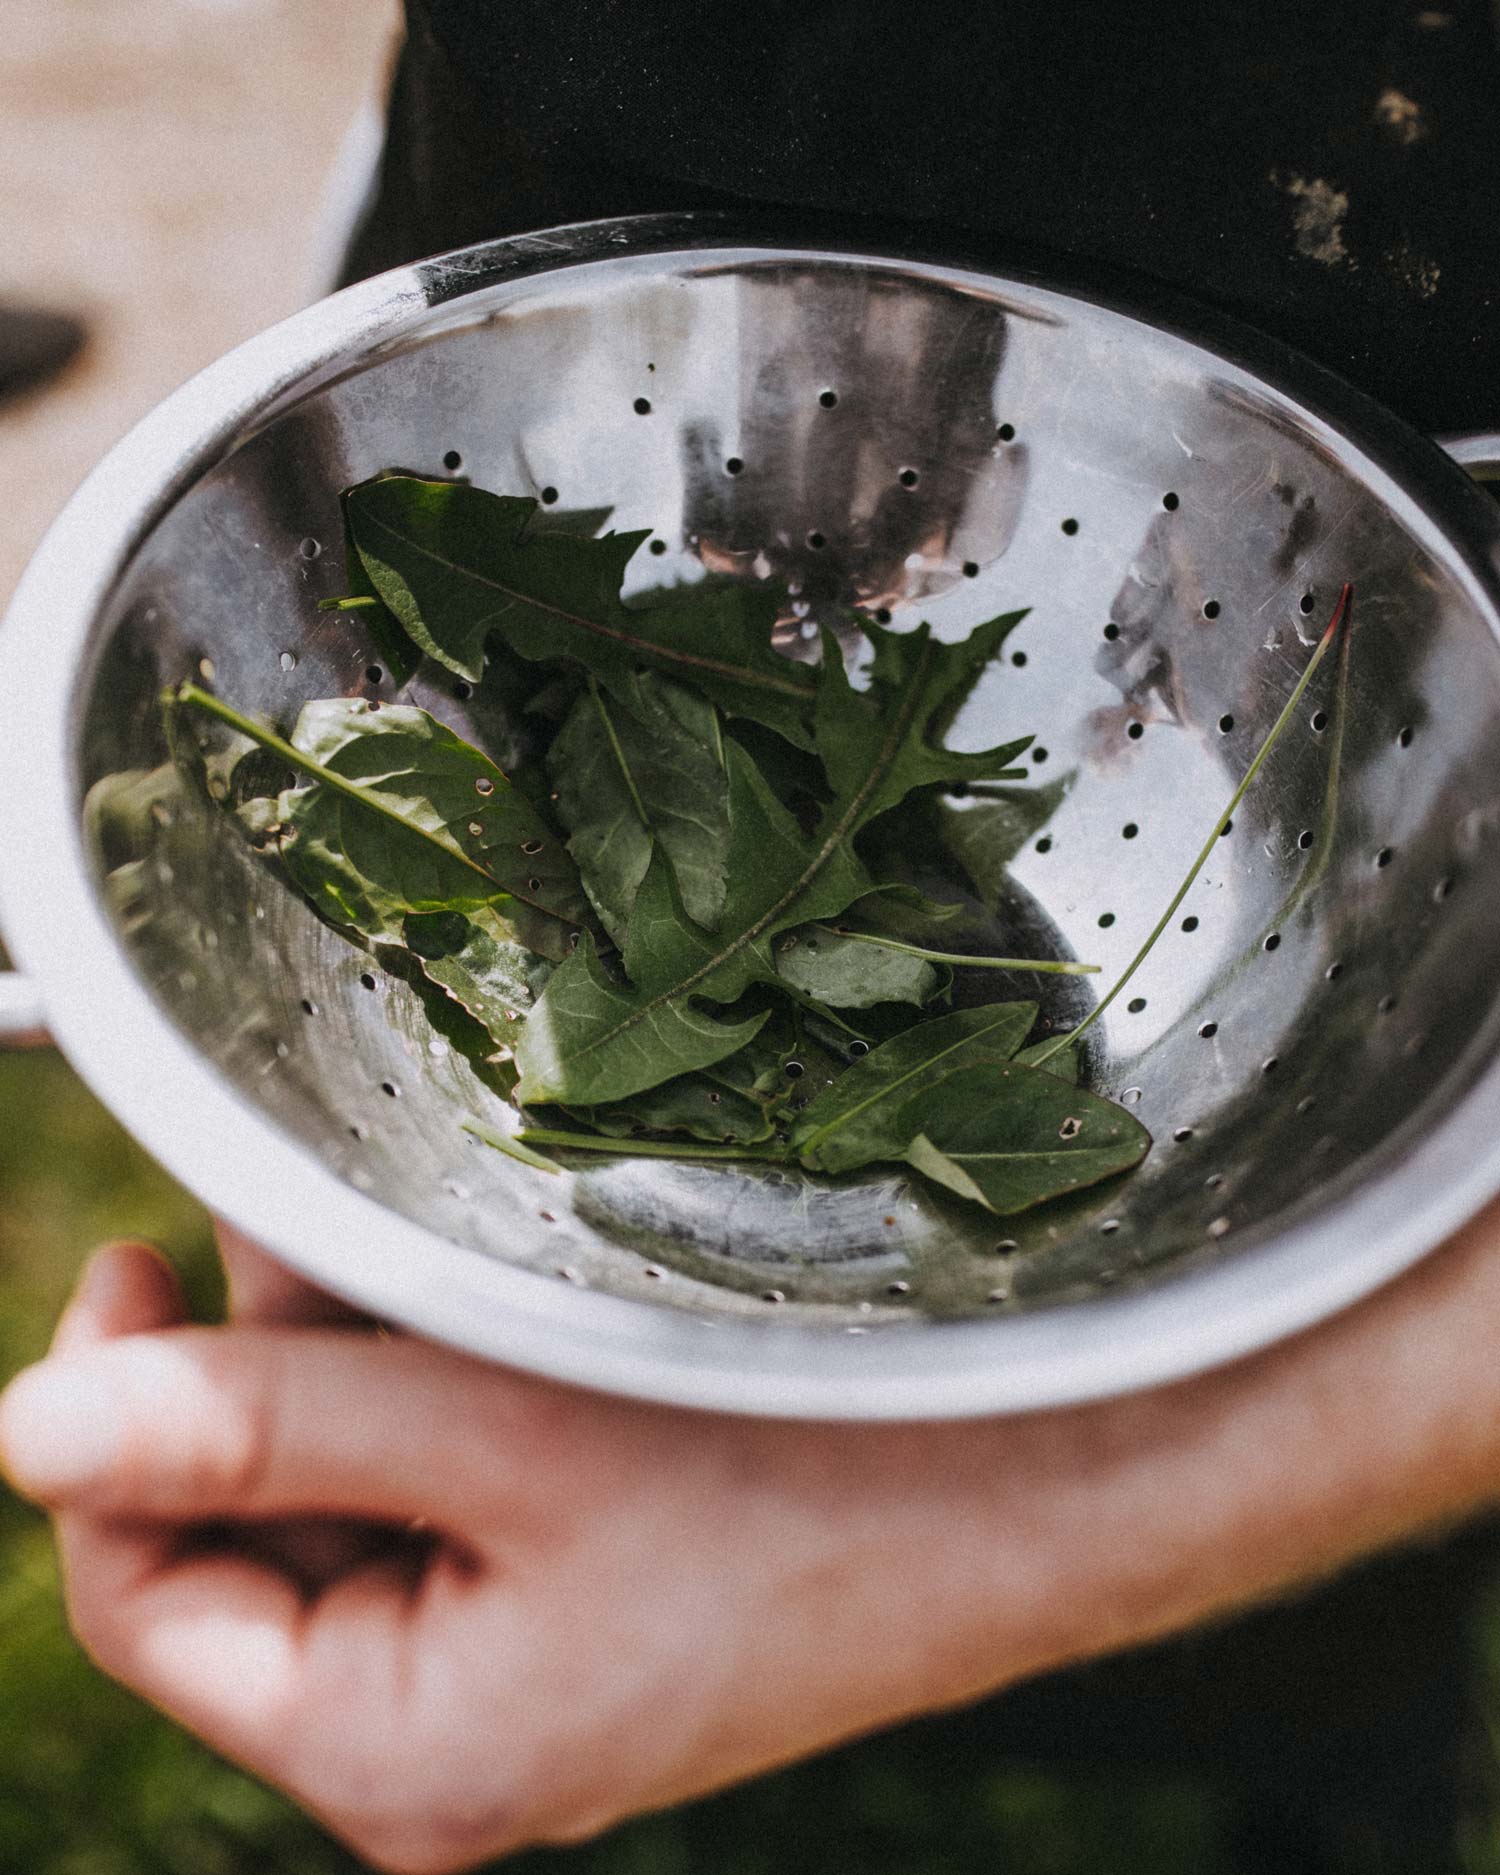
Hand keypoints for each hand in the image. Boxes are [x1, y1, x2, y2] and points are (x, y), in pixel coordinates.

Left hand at [6, 1212, 1499, 1873]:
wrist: (1034, 1481)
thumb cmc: (801, 1474)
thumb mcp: (498, 1437)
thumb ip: (259, 1429)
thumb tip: (32, 1426)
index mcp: (404, 1757)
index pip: (146, 1596)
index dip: (109, 1429)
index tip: (130, 1266)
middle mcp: (450, 1740)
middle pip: (248, 1541)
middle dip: (251, 1368)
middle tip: (285, 1218)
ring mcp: (524, 1670)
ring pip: (354, 1502)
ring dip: (348, 1361)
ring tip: (392, 1239)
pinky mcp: (588, 1601)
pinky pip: (455, 1494)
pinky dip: (439, 1389)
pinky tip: (476, 1296)